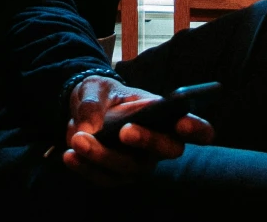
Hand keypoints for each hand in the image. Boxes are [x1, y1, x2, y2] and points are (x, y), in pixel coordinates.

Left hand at [62, 75, 210, 184]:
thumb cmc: (102, 95)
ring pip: (130, 168)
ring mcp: (139, 164)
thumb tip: (90, 127)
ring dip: (103, 156)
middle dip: (148, 141)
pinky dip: (86, 168)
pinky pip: (104, 179)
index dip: (196, 129)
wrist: (83, 109)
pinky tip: (69, 155)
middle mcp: (159, 146)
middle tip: (125, 131)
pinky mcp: (117, 177)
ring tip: (78, 139)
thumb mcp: (95, 88)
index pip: (197, 129)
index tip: (182, 123)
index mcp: (166, 117)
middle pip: (167, 151)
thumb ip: (93, 102)